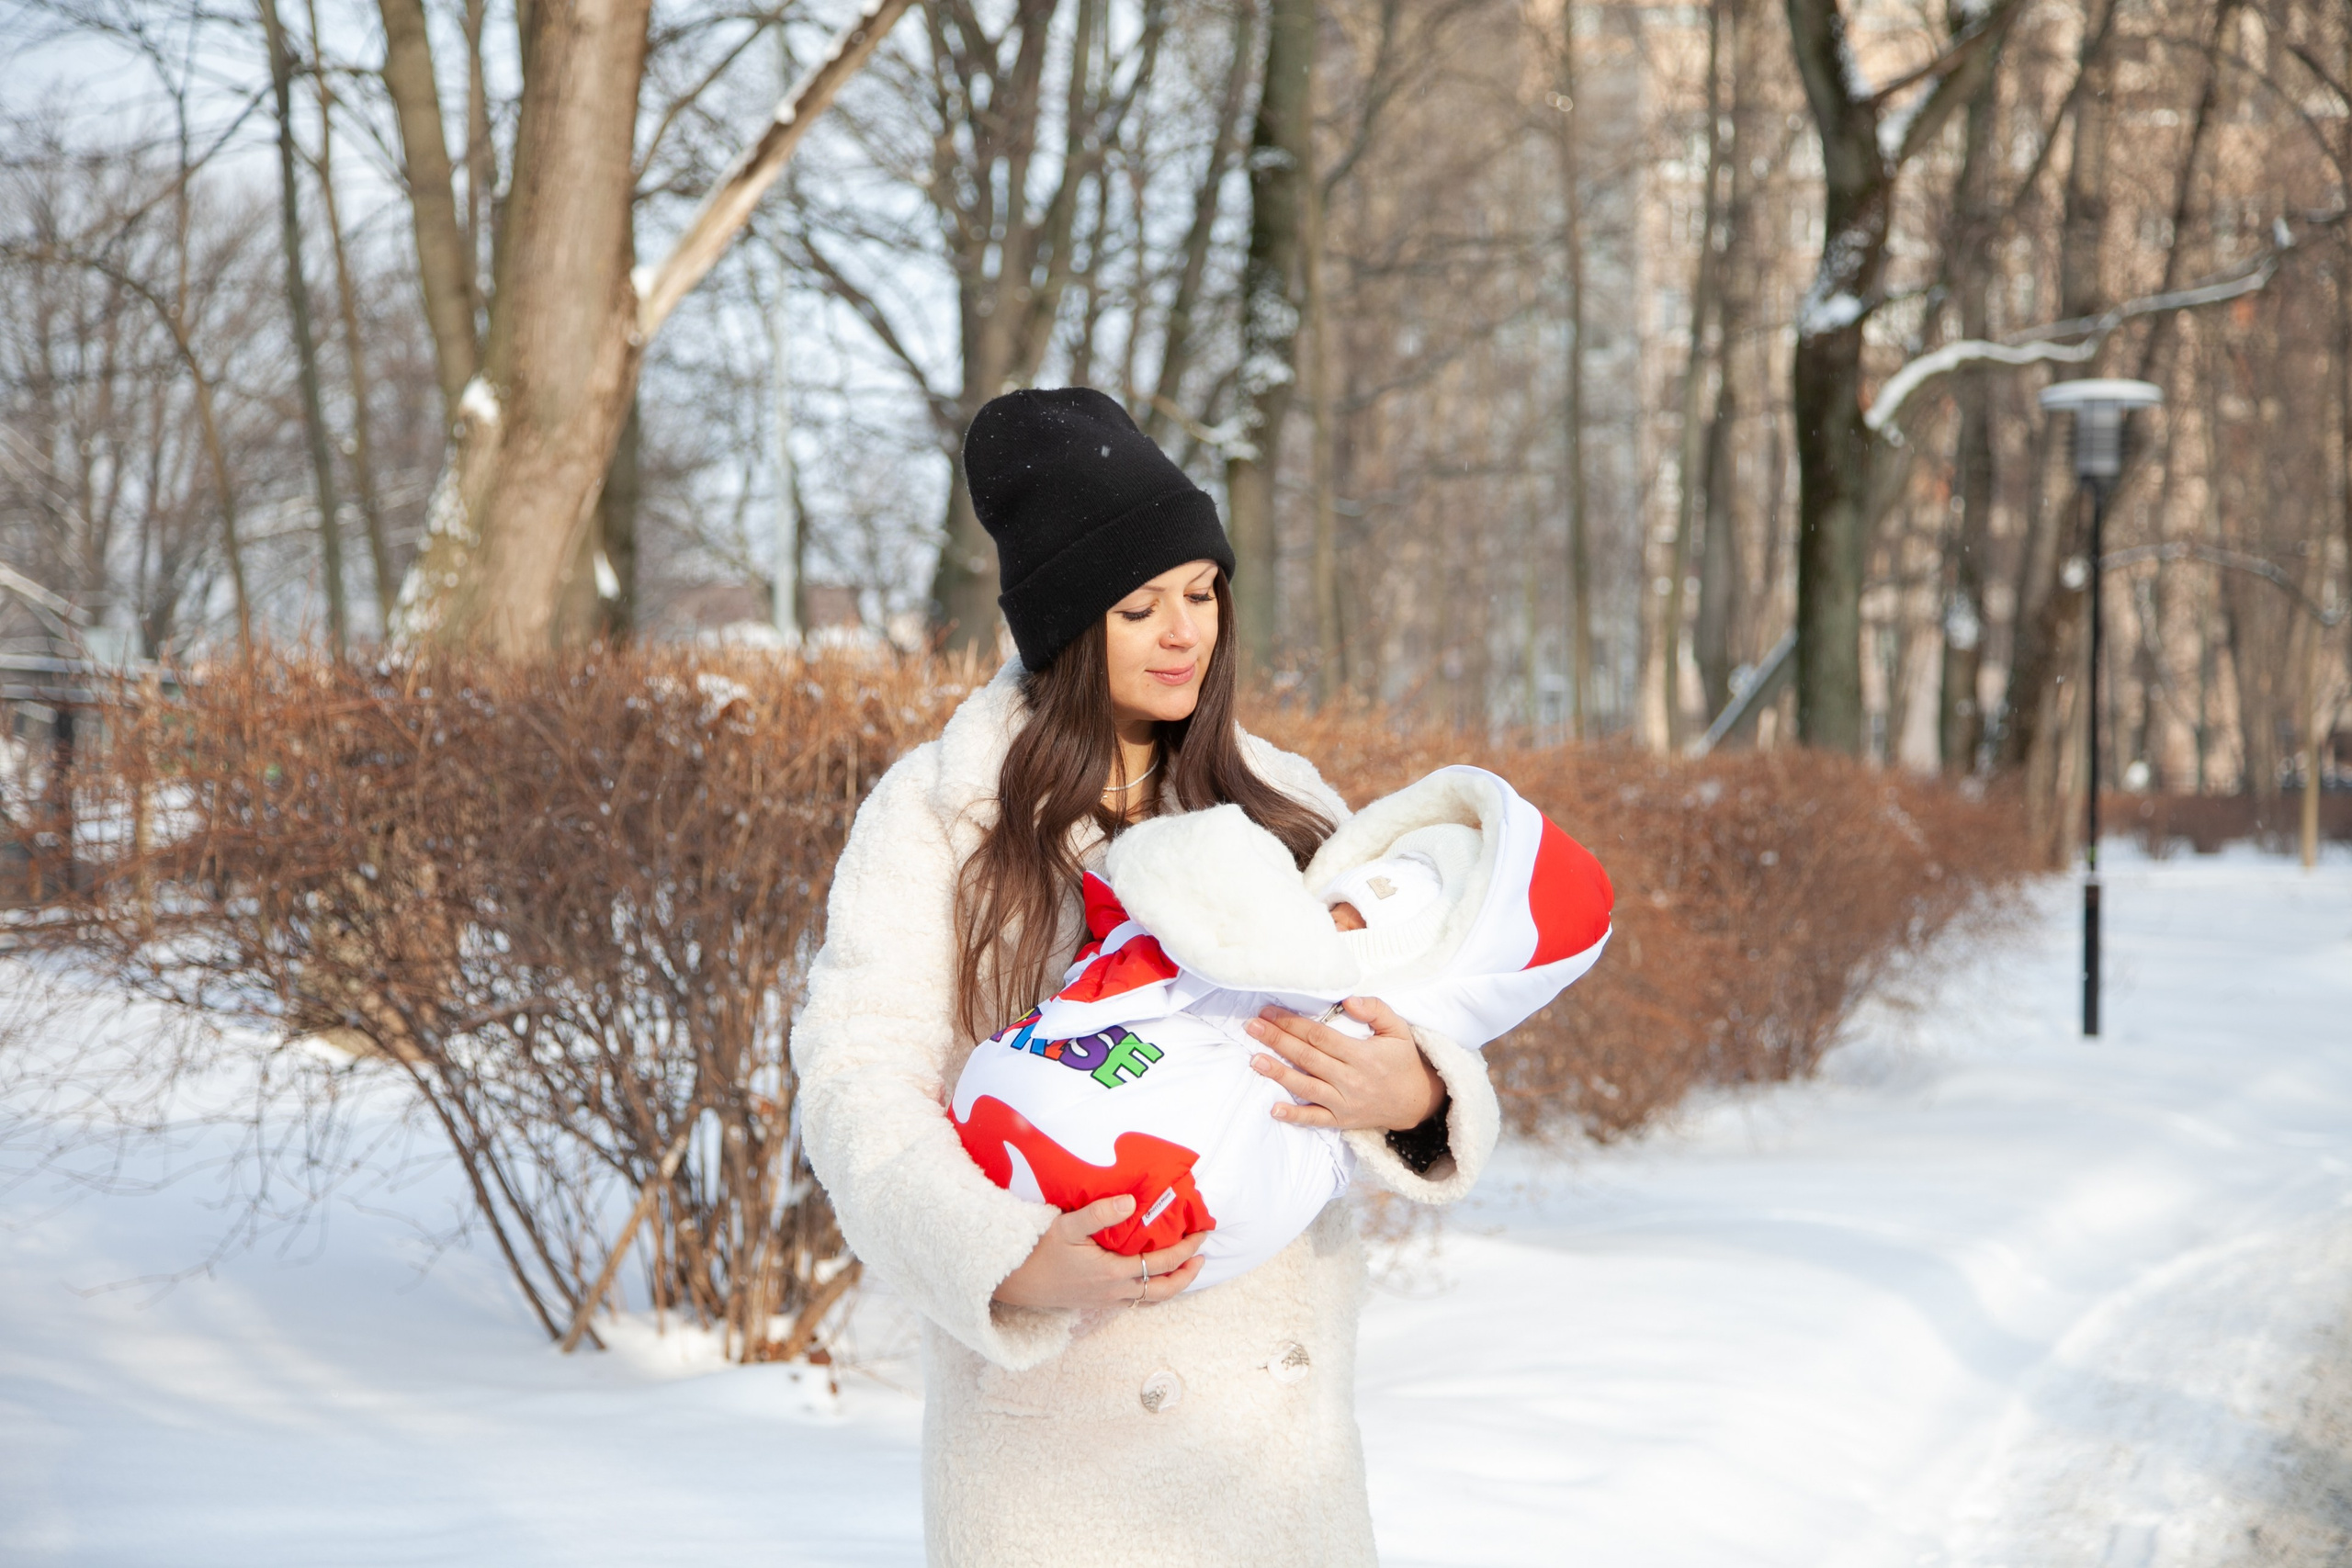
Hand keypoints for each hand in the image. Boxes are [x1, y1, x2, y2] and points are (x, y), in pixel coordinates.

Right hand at [992, 1194, 1207, 1309]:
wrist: (1016, 1282)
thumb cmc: (1040, 1251)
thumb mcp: (1067, 1225)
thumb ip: (1100, 1213)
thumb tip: (1131, 1201)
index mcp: (1113, 1271)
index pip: (1162, 1262)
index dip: (1186, 1249)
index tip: (1202, 1234)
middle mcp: (1115, 1290)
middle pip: (1165, 1289)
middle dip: (1188, 1273)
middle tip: (1202, 1256)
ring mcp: (1107, 1300)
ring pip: (1151, 1299)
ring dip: (1173, 1285)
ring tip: (1185, 1269)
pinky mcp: (1099, 1302)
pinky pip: (1135, 1301)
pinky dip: (1152, 1291)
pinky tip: (1151, 1278)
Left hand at [1245, 996, 1447, 1132]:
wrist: (1417, 1102)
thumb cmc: (1403, 1061)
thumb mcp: (1399, 1029)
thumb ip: (1376, 1010)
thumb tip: (1348, 1000)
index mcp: (1362, 1055)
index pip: (1320, 1036)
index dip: (1292, 1023)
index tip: (1270, 1012)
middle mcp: (1350, 1080)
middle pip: (1307, 1057)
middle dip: (1277, 1040)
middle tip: (1252, 1027)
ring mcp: (1345, 1102)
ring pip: (1306, 1087)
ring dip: (1278, 1073)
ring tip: (1254, 1060)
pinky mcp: (1342, 1120)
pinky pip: (1315, 1119)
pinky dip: (1294, 1116)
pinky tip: (1274, 1109)